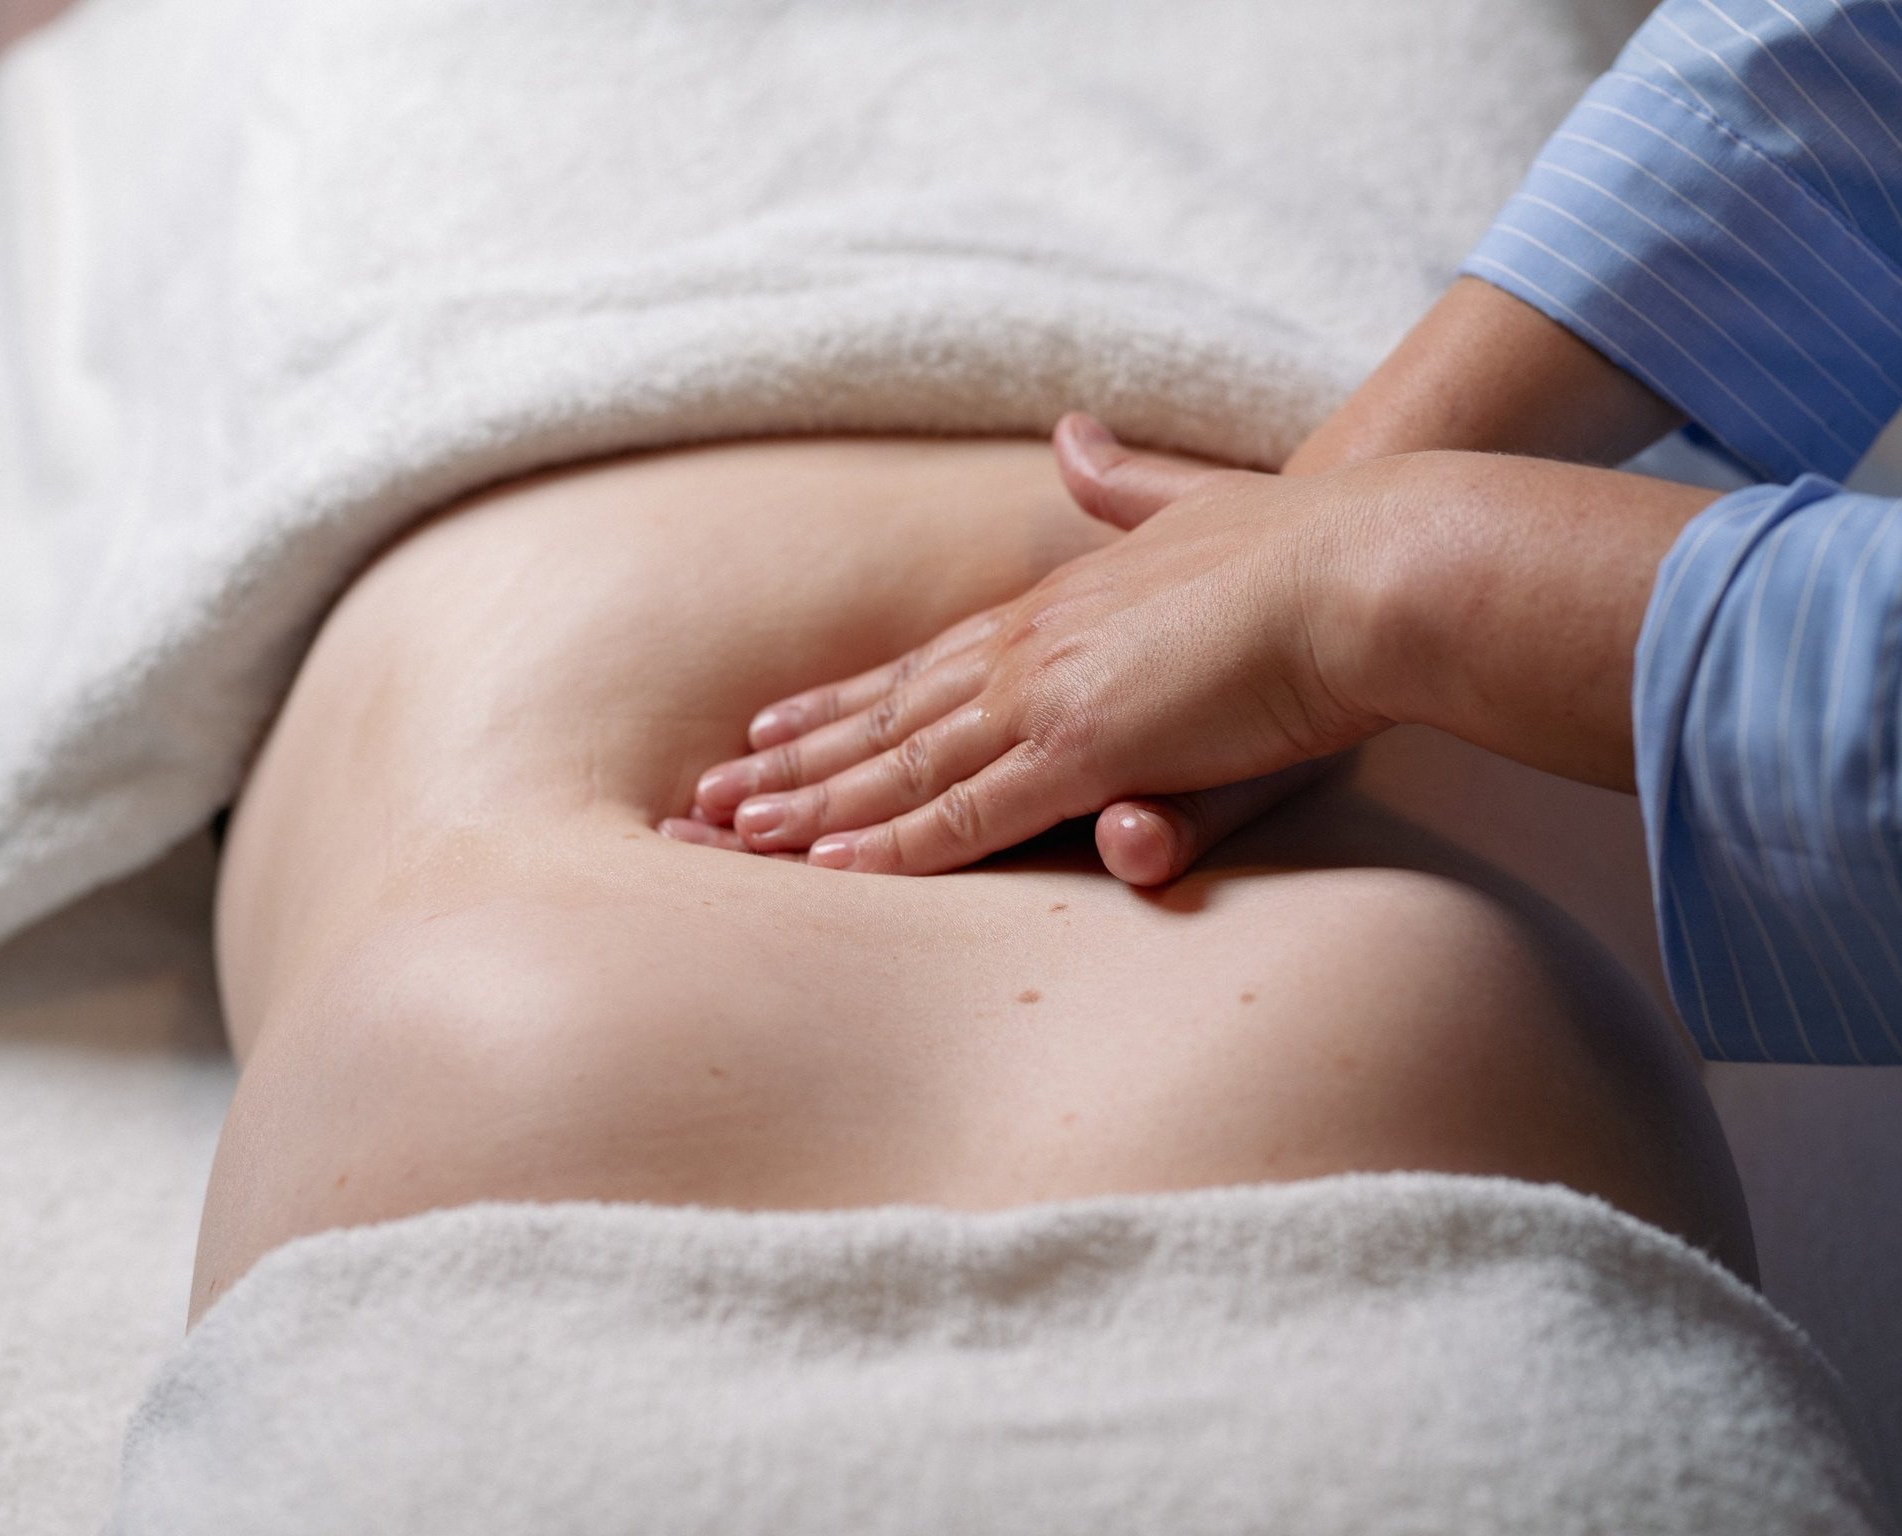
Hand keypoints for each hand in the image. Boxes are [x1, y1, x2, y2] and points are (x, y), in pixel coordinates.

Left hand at [664, 415, 1389, 879]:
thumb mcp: (1195, 508)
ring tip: (727, 833)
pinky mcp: (1090, 748)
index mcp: (1053, 608)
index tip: (773, 727)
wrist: (1371, 562)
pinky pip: (969, 812)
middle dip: (794, 760)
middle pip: (885, 714)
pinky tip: (830, 868)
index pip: (921, 665)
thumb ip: (1123, 486)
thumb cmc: (1305, 546)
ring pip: (900, 763)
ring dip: (813, 805)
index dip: (841, 701)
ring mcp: (1051, 696)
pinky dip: (894, 842)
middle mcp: (1031, 649)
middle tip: (706, 796)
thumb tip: (1072, 436)